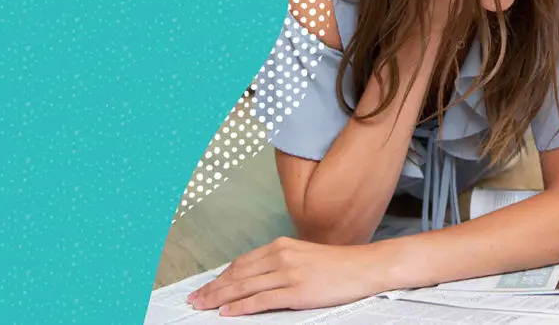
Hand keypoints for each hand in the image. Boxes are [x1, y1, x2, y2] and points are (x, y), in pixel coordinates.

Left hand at [186, 236, 390, 316]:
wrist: (364, 267)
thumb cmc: (338, 265)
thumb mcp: (304, 256)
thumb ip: (280, 262)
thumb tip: (258, 276)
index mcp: (281, 246)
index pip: (241, 263)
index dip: (220, 276)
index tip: (206, 286)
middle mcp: (280, 256)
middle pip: (237, 275)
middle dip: (212, 288)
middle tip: (194, 299)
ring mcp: (288, 273)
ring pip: (244, 287)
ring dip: (219, 298)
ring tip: (202, 306)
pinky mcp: (296, 291)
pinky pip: (261, 300)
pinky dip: (240, 307)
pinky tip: (227, 313)